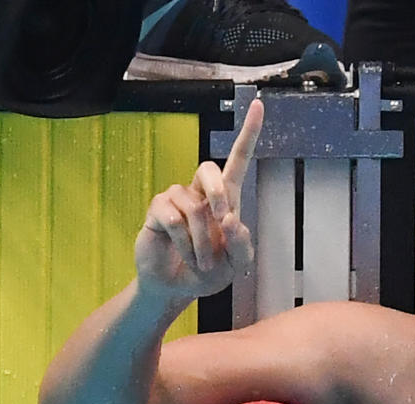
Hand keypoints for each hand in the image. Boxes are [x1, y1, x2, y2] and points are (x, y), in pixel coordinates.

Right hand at [135, 99, 263, 300]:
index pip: (238, 159)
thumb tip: (230, 218)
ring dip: (204, 240)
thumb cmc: (210, 272)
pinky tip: (185, 253)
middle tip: (223, 220)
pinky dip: (185, 242)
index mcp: (227, 199)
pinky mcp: (157, 211)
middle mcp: (200, 192)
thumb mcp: (237, 265)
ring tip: (204, 262)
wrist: (178, 287)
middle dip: (217, 191)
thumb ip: (241, 244)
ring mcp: (176, 199)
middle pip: (208, 168)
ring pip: (194, 206)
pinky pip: (173, 218)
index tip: (258, 105)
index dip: (248, 133)